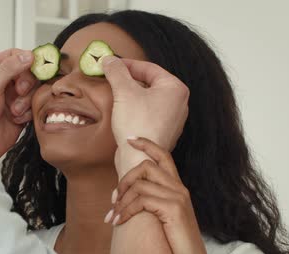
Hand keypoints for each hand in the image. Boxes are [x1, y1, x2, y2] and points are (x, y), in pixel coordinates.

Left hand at [0, 49, 37, 163]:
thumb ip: (10, 68)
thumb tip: (28, 55)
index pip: (15, 55)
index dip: (26, 60)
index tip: (33, 67)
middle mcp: (2, 81)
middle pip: (28, 72)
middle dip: (26, 83)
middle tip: (19, 91)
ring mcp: (12, 96)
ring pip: (33, 89)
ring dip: (26, 100)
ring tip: (14, 110)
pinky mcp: (21, 112)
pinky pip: (34, 105)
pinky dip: (27, 112)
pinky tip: (15, 119)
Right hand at [102, 56, 188, 176]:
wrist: (139, 158)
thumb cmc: (137, 124)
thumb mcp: (124, 91)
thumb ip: (116, 71)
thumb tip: (109, 60)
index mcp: (175, 88)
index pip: (149, 68)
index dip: (127, 64)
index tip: (111, 64)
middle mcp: (179, 103)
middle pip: (149, 83)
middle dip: (128, 80)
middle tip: (111, 78)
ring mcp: (172, 119)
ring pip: (148, 99)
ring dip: (130, 95)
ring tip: (115, 94)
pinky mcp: (163, 132)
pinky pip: (148, 114)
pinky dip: (135, 110)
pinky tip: (122, 112)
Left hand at [107, 137, 211, 253]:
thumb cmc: (173, 246)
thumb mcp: (161, 219)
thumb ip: (149, 203)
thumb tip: (123, 194)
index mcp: (177, 188)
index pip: (164, 156)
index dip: (147, 144)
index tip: (130, 139)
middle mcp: (179, 189)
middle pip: (146, 166)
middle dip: (124, 180)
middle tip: (113, 200)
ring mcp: (178, 198)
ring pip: (140, 184)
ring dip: (120, 201)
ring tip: (112, 218)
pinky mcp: (173, 209)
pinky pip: (141, 200)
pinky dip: (125, 211)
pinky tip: (118, 223)